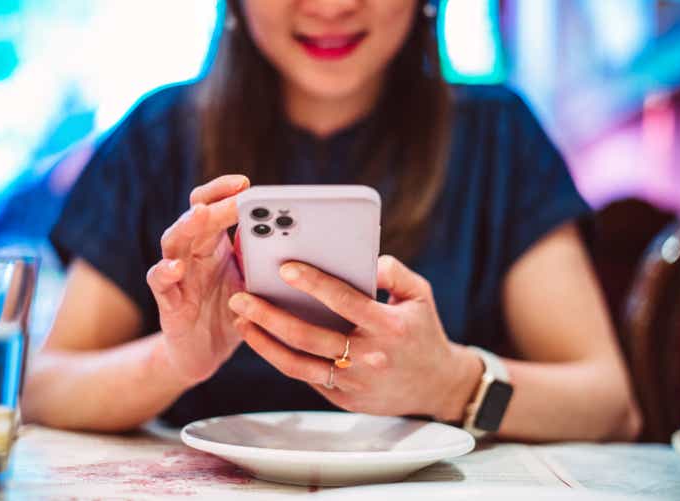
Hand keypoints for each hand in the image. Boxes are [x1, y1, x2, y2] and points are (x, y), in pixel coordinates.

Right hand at [147, 174, 249, 385]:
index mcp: (213, 244)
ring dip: (186, 226)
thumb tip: (295, 235)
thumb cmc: (232, 312)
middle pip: (195, 217)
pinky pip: (160, 282)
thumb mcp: (254, 283)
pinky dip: (165, 273)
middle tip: (234, 195)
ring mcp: (177, 275)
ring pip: (173, 241)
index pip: (212, 205)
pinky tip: (176, 268)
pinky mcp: (168, 302)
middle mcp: (192, 253)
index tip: (245, 183)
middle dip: (216, 203)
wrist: (206, 354)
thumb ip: (263, 259)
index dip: (224, 191)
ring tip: (201, 215)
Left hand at [227, 255, 480, 418]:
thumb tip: (361, 260)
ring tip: (241, 320)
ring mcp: (354, 383)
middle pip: (308, 336)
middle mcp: (369, 357)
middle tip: (241, 298)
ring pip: (297, 364)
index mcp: (388, 326)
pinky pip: (306, 377)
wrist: (437, 385)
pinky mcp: (344, 399)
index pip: (344, 301)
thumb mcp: (420, 294)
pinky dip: (281, 358)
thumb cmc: (423, 331)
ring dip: (264, 341)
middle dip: (269, 315)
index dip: (313, 283)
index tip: (285, 267)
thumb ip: (393, 271)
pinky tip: (264, 339)